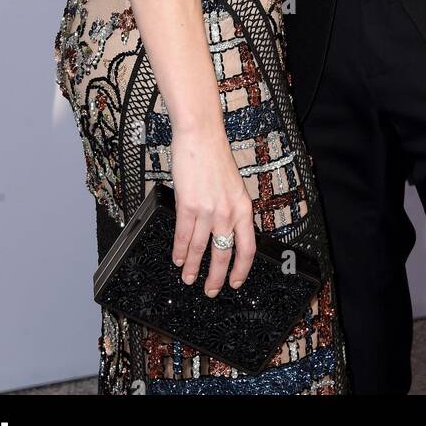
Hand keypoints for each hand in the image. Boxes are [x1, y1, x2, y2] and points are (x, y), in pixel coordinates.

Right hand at [170, 127, 256, 294]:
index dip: (241, 269)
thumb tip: (223, 233)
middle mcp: (228, 212)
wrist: (201, 136)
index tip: (235, 282)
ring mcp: (208, 210)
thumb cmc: (215, 157)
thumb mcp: (233, 186)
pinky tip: (177, 258)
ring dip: (192, 267)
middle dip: (216, 277)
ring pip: (200, 248)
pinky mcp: (188, 205)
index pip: (248, 247)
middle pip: (223, 254)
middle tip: (211, 290)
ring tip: (188, 278)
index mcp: (243, 207)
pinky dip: (179, 250)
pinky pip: (183, 235)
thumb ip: (230, 209)